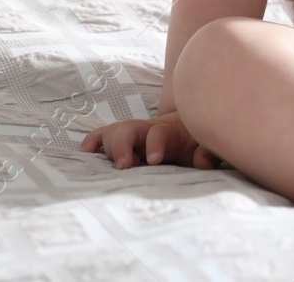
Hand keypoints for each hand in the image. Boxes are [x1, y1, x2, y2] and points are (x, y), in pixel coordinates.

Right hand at [79, 111, 223, 169]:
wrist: (190, 126)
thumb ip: (207, 152)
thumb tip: (203, 162)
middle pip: (128, 129)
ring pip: (113, 133)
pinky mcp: (124, 141)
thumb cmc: (197, 140)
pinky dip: (93, 141)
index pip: (159, 134)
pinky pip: (103, 136)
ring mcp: (133, 135)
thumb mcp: (207, 146)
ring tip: (108, 166)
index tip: (154, 160)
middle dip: (121, 145)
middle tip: (123, 165)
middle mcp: (147, 130)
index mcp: (169, 132)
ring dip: (108, 147)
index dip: (155, 144)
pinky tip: (85, 152)